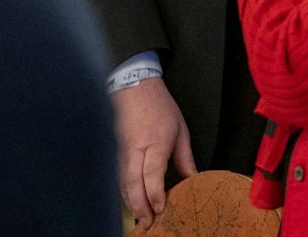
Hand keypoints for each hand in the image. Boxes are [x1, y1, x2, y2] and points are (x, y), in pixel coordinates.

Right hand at [112, 77, 194, 227]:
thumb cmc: (159, 106)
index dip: (155, 194)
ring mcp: (121, 150)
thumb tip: (192, 179)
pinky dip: (123, 191)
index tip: (161, 208)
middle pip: (133, 183)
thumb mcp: (180, 129)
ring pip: (122, 182)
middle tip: (148, 223)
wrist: (134, 85)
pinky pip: (117, 176)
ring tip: (140, 217)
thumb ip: (184, 157)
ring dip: (130, 202)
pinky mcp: (115, 150)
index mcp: (155, 142)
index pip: (152, 174)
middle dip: (140, 206)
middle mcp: (135, 148)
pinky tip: (130, 201)